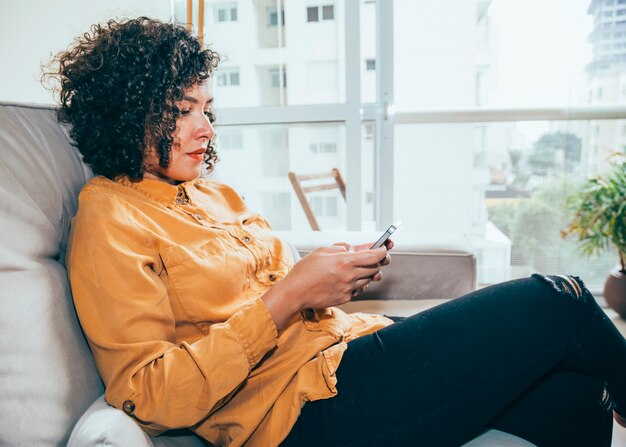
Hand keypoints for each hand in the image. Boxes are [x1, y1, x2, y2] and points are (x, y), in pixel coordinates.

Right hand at [261, 245, 387, 328]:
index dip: (383, 251)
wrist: (295, 293)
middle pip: (375, 268)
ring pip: (368, 280)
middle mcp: (350, 276)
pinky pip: (357, 290)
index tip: (385, 248)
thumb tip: (351, 249)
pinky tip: (347, 280)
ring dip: (368, 273)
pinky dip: (357, 284)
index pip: (374, 256)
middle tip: (377, 257)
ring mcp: (348, 289)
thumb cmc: (305, 271)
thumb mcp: (321, 251)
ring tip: (359, 268)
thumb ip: (339, 248)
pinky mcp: (345, 299)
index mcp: (345, 261)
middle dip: (379, 262)